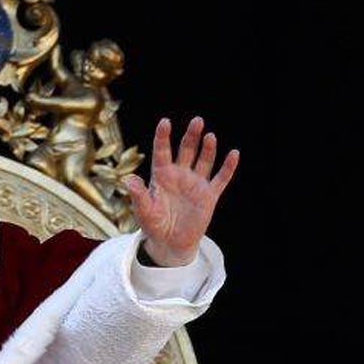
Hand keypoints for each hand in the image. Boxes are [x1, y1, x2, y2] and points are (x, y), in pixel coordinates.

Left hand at [124, 116, 239, 266]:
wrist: (170, 243)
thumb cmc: (154, 225)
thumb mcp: (144, 210)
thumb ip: (139, 194)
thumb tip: (128, 179)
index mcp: (161, 175)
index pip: (162, 151)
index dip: (163, 137)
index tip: (165, 122)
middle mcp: (179, 175)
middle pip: (186, 150)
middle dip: (191, 135)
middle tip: (197, 120)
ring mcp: (195, 183)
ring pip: (204, 160)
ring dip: (208, 148)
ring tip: (210, 136)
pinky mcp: (209, 195)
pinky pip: (221, 178)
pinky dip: (228, 167)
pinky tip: (234, 154)